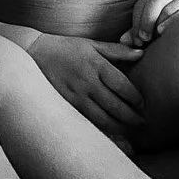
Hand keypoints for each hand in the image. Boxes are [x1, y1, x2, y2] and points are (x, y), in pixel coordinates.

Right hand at [28, 32, 143, 148]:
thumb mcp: (92, 44)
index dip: (135, 98)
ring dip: (118, 127)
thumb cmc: (66, 48)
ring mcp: (75, 95)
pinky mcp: (66, 105)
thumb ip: (117, 50)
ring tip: (129, 132)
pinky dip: (99, 130)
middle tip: (142, 122)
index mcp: (96, 65)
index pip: (122, 85)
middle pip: (115, 105)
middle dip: (131, 117)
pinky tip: (109, 134)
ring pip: (101, 118)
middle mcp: (87, 82)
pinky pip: (86, 121)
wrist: (35, 53)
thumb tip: (141, 53)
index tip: (144, 105)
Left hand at [120, 0, 178, 47]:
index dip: (137, 23)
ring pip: (170, 7)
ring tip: (159, 36)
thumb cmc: (171, 31)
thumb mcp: (153, 31)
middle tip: (144, 39)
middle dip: (147, 20)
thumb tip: (123, 41)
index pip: (142, 5)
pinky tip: (172, 32)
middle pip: (155, 0)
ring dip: (162, 23)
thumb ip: (138, 35)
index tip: (137, 41)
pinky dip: (177, 22)